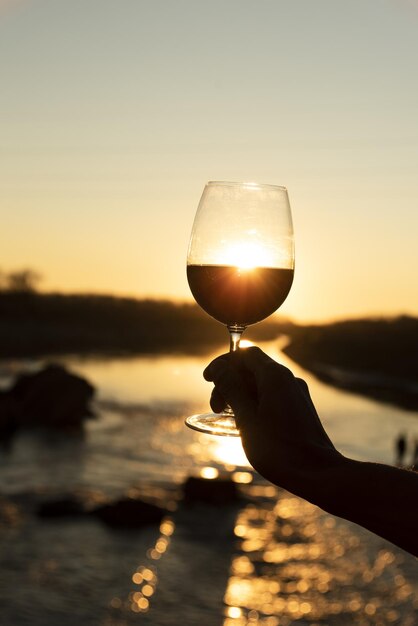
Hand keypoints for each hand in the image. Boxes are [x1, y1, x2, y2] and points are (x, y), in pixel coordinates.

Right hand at [204, 347, 343, 503]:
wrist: (318, 474)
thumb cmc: (279, 449)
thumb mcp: (246, 418)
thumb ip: (231, 389)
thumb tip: (219, 368)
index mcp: (275, 376)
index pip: (245, 354)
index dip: (224, 363)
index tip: (208, 379)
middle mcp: (288, 379)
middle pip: (252, 369)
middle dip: (230, 383)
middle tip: (215, 407)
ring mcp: (296, 394)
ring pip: (262, 384)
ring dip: (241, 395)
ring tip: (228, 419)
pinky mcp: (300, 409)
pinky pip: (273, 396)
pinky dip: (255, 403)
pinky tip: (247, 424)